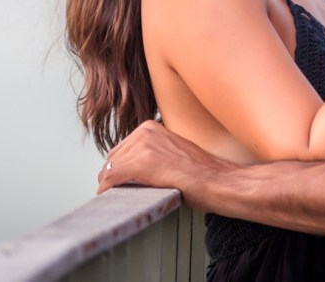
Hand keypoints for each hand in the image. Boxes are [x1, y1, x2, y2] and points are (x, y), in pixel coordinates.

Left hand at [97, 120, 235, 209]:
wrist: (217, 180)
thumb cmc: (201, 172)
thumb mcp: (173, 152)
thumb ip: (152, 153)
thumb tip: (129, 169)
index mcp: (151, 127)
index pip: (121, 149)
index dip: (118, 168)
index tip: (120, 182)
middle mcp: (145, 132)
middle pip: (112, 158)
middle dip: (112, 176)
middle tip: (117, 192)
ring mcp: (143, 146)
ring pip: (108, 168)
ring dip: (110, 185)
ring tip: (118, 197)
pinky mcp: (141, 164)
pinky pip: (110, 178)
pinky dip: (106, 189)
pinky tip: (109, 197)